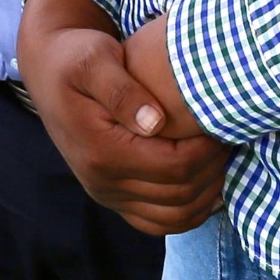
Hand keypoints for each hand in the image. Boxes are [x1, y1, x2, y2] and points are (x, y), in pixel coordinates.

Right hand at [18, 0, 230, 236]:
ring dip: (206, 195)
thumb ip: (122, 89)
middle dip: (213, 170)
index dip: (207, 151)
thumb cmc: (76, 56)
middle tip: (231, 138)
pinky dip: (189, 210)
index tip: (223, 124)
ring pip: (173, 218)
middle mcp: (102, 182)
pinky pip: (159, 222)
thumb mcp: (94, 58)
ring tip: (221, 159)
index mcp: (101, 151)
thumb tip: (155, 122)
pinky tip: (206, 182)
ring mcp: (107, 194)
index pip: (173, 167)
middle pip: (179, 196)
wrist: (49, 71)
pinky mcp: (113, 196)